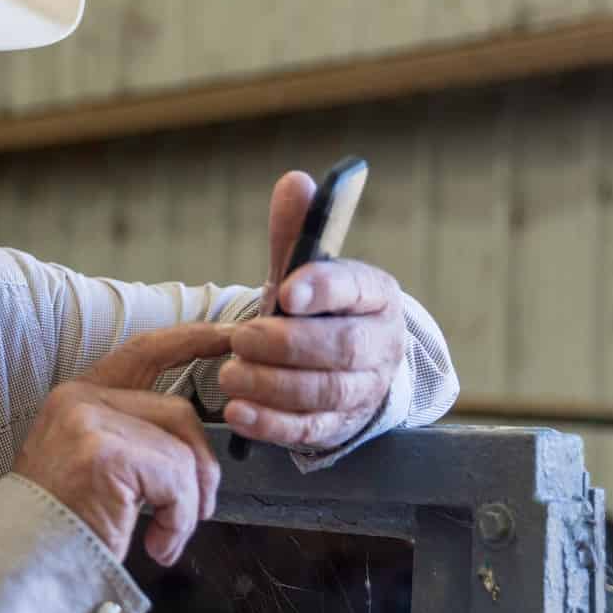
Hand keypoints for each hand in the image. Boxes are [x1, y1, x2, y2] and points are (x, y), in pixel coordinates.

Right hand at [14, 323, 236, 564]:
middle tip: (198, 509)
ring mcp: (90, 424)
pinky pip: (177, 480)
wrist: (20, 568)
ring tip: (166, 535)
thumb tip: (193, 451)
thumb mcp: (91, 468)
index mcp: (78, 398)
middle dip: (201, 465)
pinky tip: (158, 544)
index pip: (144, 352)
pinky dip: (180, 520)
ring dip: (189, 502)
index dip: (192, 339)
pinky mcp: (105, 455)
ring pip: (181, 451)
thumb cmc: (57, 529)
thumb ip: (134, 441)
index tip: (230, 335)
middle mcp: (80, 401)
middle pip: (179, 411)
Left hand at [217, 171, 408, 450]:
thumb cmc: (319, 310)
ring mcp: (365, 389)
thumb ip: (295, 233)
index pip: (356, 288)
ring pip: (327, 392)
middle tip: (242, 338)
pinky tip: (240, 412)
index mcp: (376, 295)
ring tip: (231, 374)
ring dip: (275, 385)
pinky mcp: (340, 426)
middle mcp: (381, 344)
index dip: (323, 288)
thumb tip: (294, 182)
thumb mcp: (306, 270)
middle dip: (289, 345)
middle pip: (342, 348)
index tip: (286, 290)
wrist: (346, 364)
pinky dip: (274, 424)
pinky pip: (311, 430)